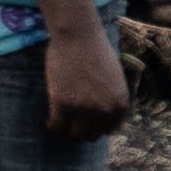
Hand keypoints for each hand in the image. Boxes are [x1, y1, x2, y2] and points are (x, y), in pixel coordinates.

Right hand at [40, 22, 131, 143]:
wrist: (78, 35)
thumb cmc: (95, 49)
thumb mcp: (114, 78)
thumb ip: (111, 98)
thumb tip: (101, 114)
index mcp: (120, 105)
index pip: (109, 129)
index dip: (96, 128)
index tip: (86, 125)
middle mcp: (104, 111)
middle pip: (91, 135)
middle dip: (82, 132)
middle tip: (72, 126)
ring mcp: (83, 109)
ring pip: (74, 134)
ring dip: (67, 132)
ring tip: (61, 125)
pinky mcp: (62, 103)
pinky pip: (57, 125)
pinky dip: (53, 126)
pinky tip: (50, 121)